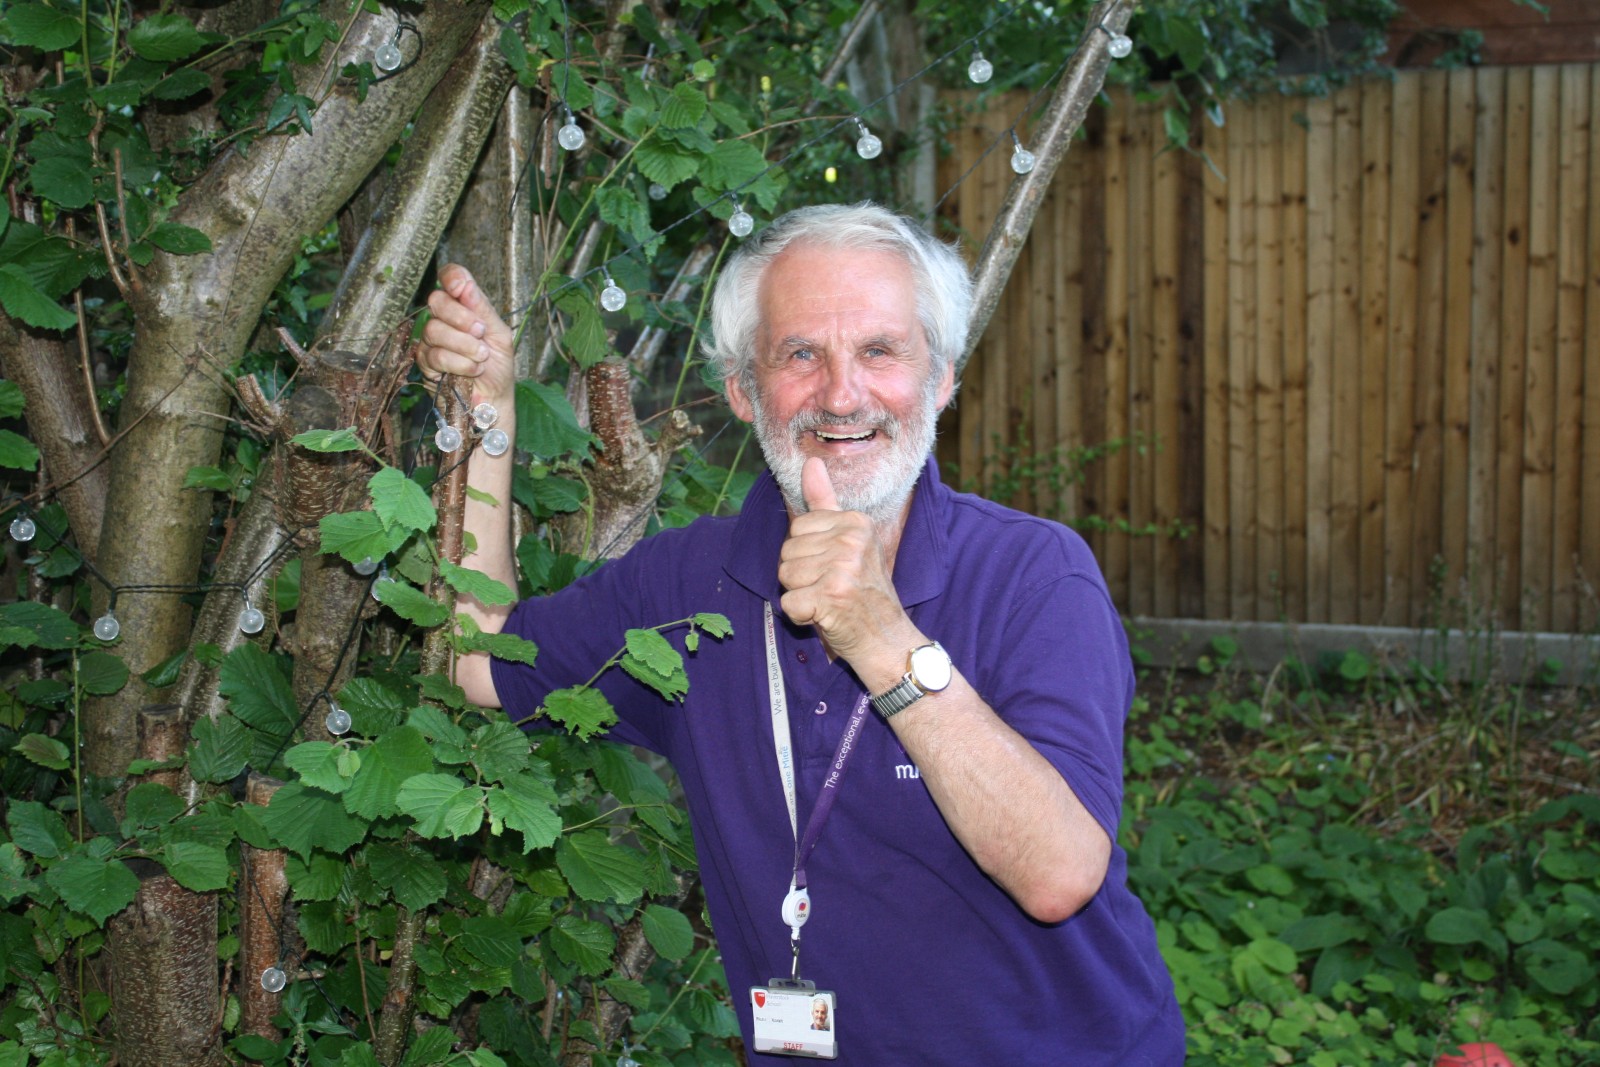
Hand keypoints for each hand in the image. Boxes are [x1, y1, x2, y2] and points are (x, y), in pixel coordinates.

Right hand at [416, 265, 515, 403]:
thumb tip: (465, 285)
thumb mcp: (499, 334)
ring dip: (464, 345)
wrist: (493, 398)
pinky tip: (473, 369)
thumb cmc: (497, 366)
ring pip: (434, 329)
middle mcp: (444, 318)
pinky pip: (435, 355)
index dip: (451, 277)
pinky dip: (459, 363)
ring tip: (481, 357)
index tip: (460, 289)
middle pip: (437, 300)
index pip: (449, 277)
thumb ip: (482, 309)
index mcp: (464, 306)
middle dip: (461, 317)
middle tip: (480, 333)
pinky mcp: (424, 361)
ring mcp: (431, 339)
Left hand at [777, 458, 911, 670]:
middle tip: (832, 588)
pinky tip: (826, 616)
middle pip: (787, 552)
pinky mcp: (832, 595)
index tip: (833, 568)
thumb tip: (810, 463)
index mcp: (855, 521)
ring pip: (785, 577)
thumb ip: (825, 502)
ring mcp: (843, 567)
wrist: (888, 639)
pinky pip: (789, 604)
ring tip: (829, 600)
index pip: (797, 528)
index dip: (807, 554)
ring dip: (801, 596)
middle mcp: (852, 539)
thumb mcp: (850, 542)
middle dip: (801, 577)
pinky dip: (801, 617)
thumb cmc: (864, 592)